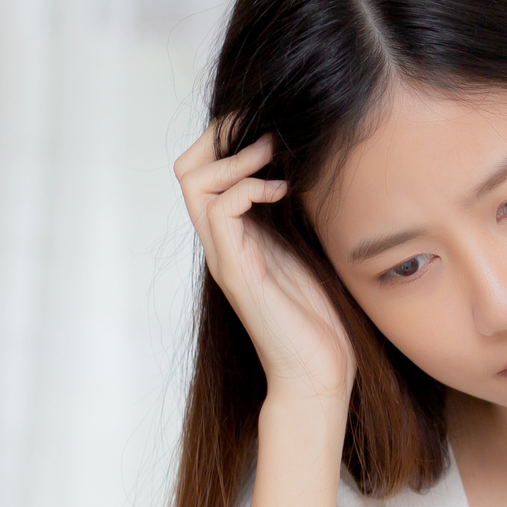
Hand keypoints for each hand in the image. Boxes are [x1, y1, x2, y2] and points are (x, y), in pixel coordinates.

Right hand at [175, 122, 354, 402]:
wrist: (317, 375)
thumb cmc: (319, 319)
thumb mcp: (309, 251)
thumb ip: (297, 217)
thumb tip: (312, 171)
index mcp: (235, 235)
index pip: (204, 170)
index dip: (228, 139)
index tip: (270, 131)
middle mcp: (222, 243)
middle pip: (187, 168)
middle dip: (224, 138)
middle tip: (267, 136)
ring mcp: (226, 256)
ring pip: (195, 183)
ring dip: (236, 159)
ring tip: (275, 159)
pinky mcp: (239, 272)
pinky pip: (221, 212)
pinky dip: (249, 188)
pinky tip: (282, 192)